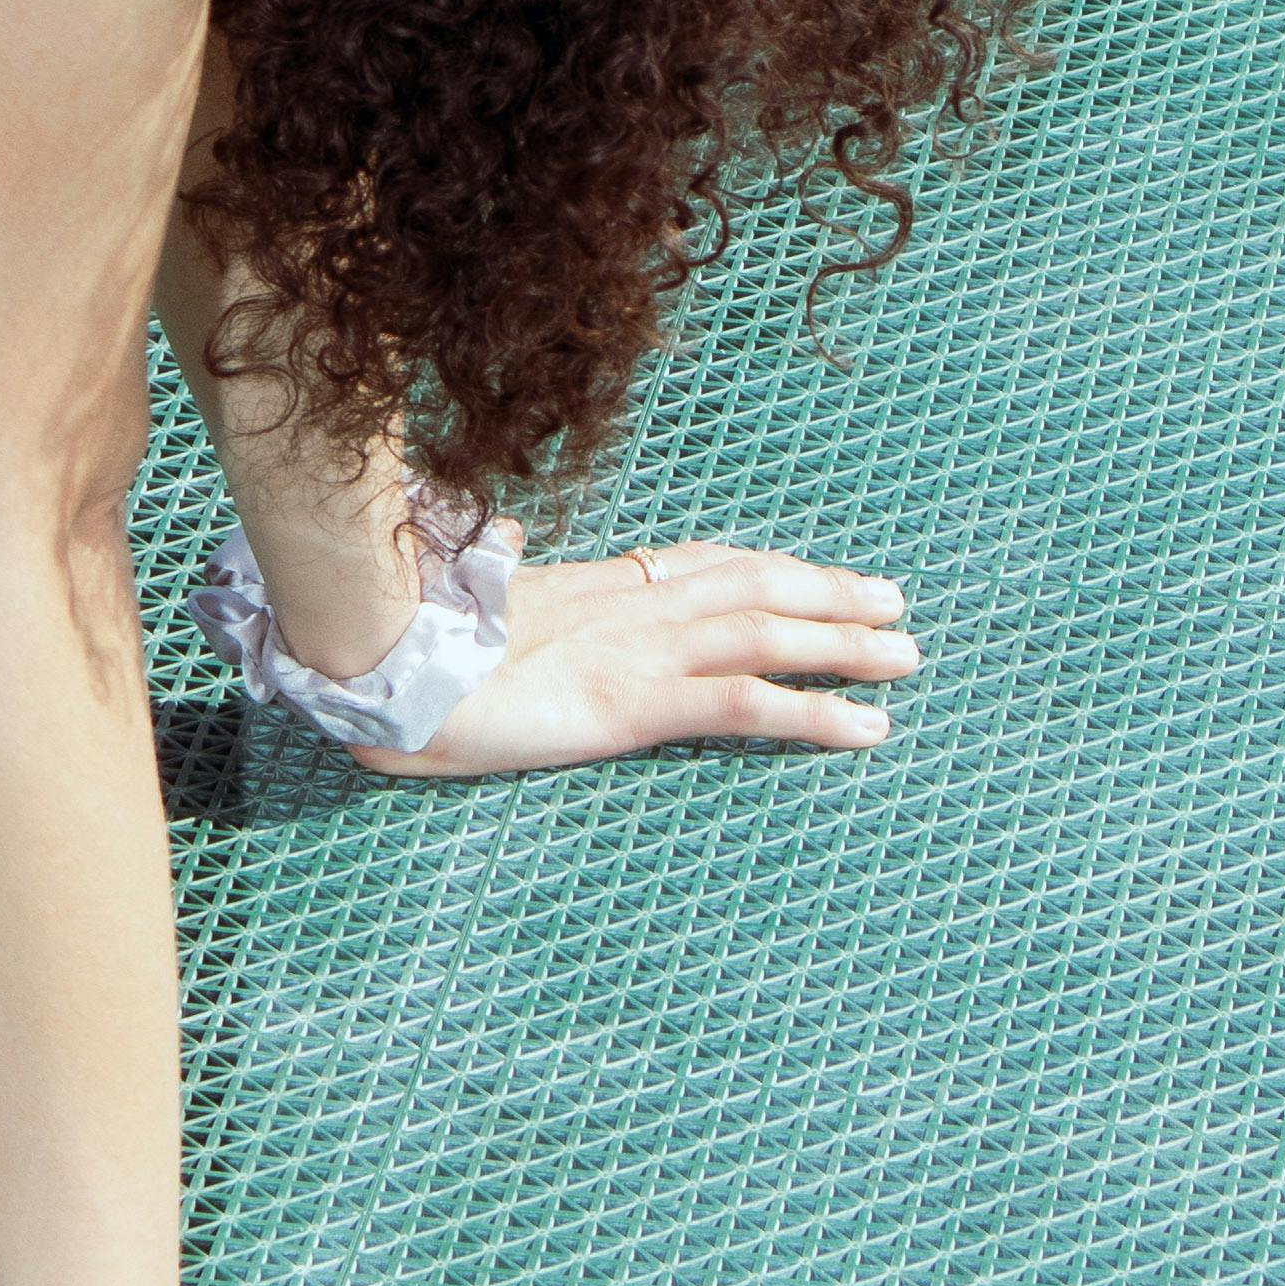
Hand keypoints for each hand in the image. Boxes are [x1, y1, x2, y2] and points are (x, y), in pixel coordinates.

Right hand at [357, 535, 917, 776]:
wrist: (378, 663)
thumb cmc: (399, 643)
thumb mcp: (458, 610)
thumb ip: (498, 593)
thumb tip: (499, 558)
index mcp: (586, 585)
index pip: (694, 562)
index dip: (760, 565)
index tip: (807, 570)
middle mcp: (626, 606)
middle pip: (752, 582)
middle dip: (827, 590)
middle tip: (891, 601)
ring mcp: (638, 649)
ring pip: (770, 630)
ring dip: (847, 643)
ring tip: (906, 656)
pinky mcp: (638, 702)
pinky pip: (748, 703)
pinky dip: (818, 712)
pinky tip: (868, 727)